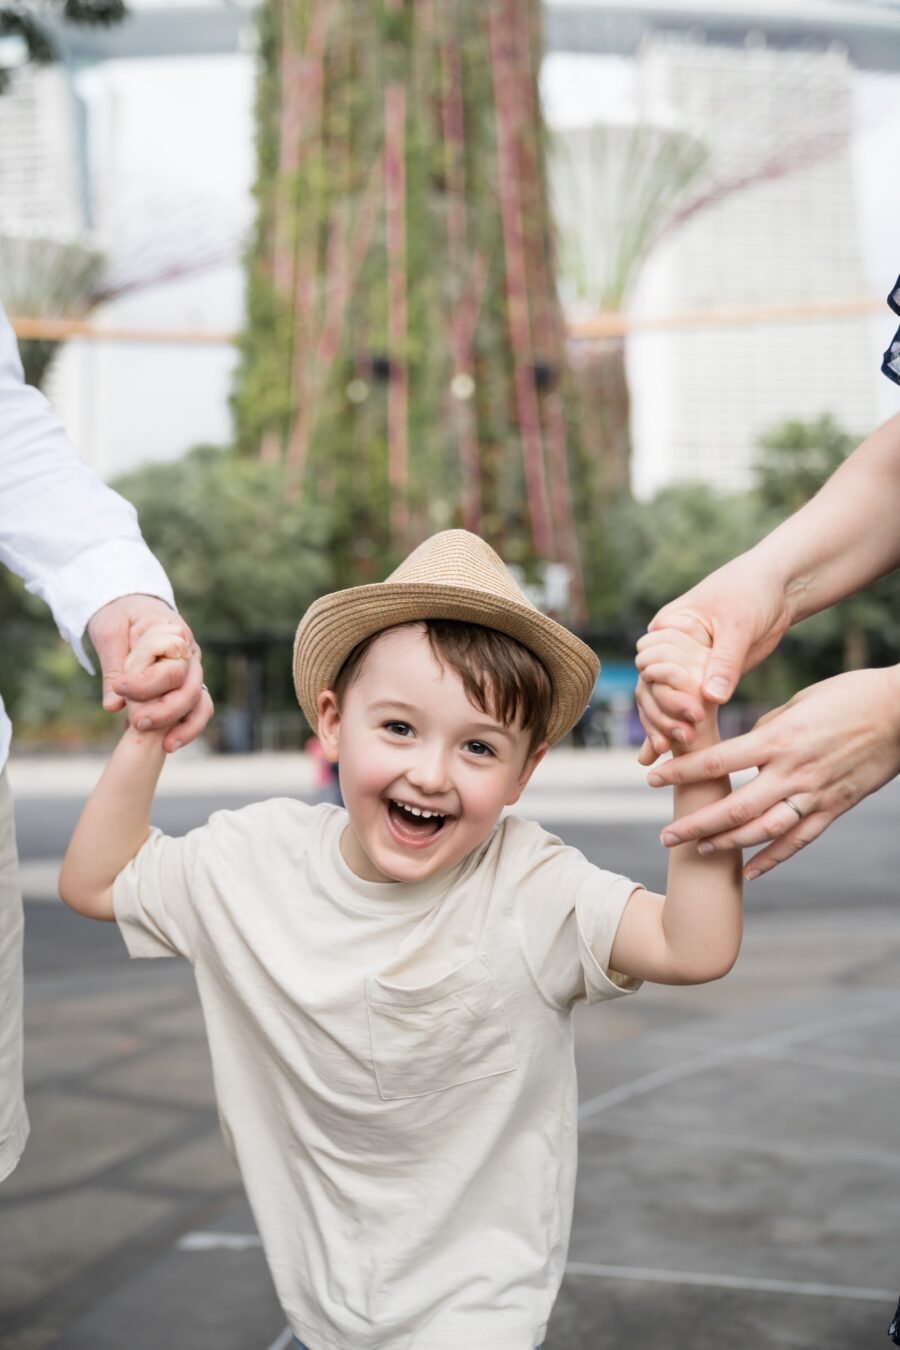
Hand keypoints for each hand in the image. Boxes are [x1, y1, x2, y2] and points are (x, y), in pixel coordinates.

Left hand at [87, 595, 211, 752]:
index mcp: (176, 635)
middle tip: (136, 724)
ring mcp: (192, 671)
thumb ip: (114, 667)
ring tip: (166, 747)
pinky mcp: (187, 685)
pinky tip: (166, 744)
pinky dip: (187, 728)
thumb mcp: (110, 633)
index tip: (119, 688)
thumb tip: (114, 706)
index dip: (145, 683)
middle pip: (189, 688)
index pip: (170, 667)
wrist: (130, 606)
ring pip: (200, 703)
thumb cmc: (120, 614)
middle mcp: (191, 654)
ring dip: (186, 727)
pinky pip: (197, 710)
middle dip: (165, 711)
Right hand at [636, 551, 791, 762]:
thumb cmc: (753, 592)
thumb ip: (724, 662)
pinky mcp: (704, 678)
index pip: (651, 665)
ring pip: (663, 700)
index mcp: (667, 626)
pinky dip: (678, 724)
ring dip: (666, 724)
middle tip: (682, 738)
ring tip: (674, 749)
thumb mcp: (738, 624)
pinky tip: (666, 752)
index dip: (664, 690)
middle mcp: (670, 648)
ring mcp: (686, 664)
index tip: (689, 710)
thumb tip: (710, 698)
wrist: (779, 587)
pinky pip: (686, 704)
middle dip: (662, 713)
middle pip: (651, 687)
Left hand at [644, 667, 899, 878]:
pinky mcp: (836, 808)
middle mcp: (793, 771)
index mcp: (779, 739)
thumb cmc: (851, 694)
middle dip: (696, 825)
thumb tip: (744, 744)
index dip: (681, 771)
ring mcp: (816, 794)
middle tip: (665, 836)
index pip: (718, 760)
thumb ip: (768, 728)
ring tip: (699, 851)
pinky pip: (799, 840)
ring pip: (763, 830)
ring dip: (728, 845)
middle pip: (735, 807)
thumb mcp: (800, 702)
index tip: (652, 778)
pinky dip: (773, 858)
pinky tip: (751, 871)